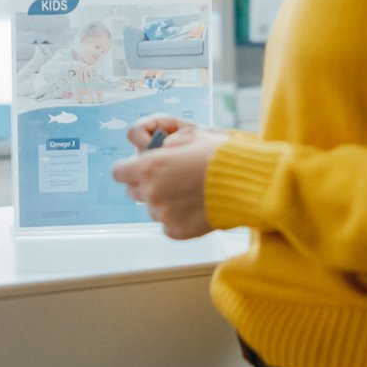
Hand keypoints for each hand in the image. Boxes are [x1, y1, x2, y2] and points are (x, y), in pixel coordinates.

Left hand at [110, 117, 224, 239]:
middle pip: (133, 191)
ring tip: (188, 193)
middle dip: (146, 184)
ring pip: (152, 208)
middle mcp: (152, 191)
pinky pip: (167, 225)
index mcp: (150, 166)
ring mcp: (163, 214)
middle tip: (169, 179)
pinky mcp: (175, 231)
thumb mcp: (191, 135)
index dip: (129, 169)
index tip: (139, 168)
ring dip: (163, 202)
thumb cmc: (222, 156)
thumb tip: (157, 148)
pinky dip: (177, 218)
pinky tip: (194, 207)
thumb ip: (165, 144)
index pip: (119, 172)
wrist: (247, 183)